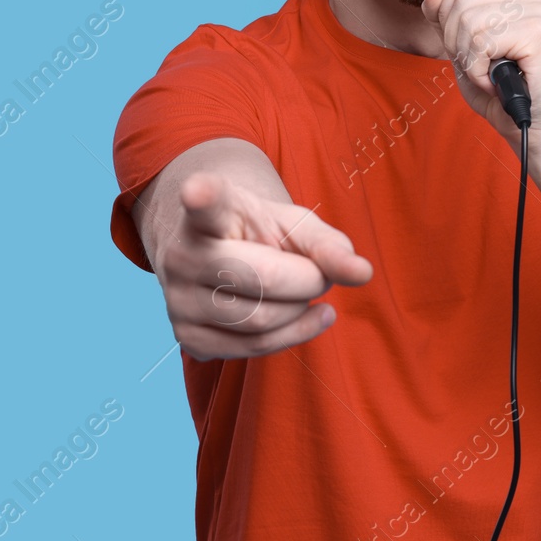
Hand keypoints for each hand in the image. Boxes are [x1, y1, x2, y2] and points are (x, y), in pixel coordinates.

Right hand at [160, 172, 372, 359]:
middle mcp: (181, 255)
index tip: (197, 190)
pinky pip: (252, 350)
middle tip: (316, 273)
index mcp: (206, 213)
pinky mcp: (187, 338)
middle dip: (308, 280)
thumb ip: (329, 245)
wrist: (218, 258)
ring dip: (301, 310)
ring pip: (261, 322)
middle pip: (264, 279)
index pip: (203, 204)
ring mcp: (177, 300)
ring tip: (304, 291)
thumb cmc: (262, 233)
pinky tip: (306, 316)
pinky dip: (292, 335)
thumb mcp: (295, 225)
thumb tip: (362, 274)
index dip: (201, 197)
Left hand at [421, 0, 540, 153]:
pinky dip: (478, 69)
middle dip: (456, 40)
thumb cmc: (498, 85)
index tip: (466, 44)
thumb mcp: (461, 42)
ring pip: (469, 21)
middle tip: (478, 64)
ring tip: (488, 73)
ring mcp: (540, 11)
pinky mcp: (539, 34)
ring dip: (468, 58)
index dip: (448, 13)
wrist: (526, 123)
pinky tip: (495, 80)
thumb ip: (444, 12)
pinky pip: (482, 43)